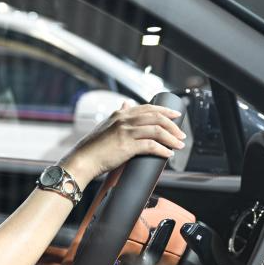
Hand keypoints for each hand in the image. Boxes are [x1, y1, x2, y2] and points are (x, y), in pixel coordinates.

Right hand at [61, 103, 185, 186]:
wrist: (82, 160)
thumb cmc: (92, 148)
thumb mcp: (105, 125)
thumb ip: (118, 115)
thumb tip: (126, 104)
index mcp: (120, 114)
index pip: (148, 108)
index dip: (164, 110)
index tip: (175, 115)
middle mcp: (123, 120)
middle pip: (156, 116)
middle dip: (172, 125)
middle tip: (181, 133)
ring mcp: (125, 132)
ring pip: (157, 130)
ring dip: (171, 138)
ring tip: (179, 145)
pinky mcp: (127, 146)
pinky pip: (151, 145)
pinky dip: (163, 150)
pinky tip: (168, 154)